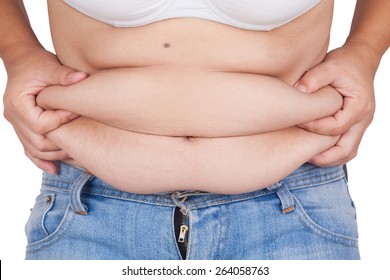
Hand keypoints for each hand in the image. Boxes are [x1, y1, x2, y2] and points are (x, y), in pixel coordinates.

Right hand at [3, 45, 86, 172]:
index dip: (61, 122)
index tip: (77, 113)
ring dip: (55, 154)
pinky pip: (29, 150)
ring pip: (34, 150)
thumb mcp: (50, 66)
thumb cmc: (37, 63)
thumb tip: (82, 78)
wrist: (24, 62)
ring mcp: (16, 125)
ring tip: (76, 154)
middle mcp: (13, 117)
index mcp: (17, 104)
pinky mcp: (23, 128)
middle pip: (37, 143)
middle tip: (83, 139)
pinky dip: (41, 160)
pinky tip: (55, 168)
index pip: (41, 125)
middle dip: (61, 143)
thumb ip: (65, 75)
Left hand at [295, 45, 375, 165]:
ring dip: (328, 158)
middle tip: (301, 154)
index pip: (335, 127)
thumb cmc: (345, 63)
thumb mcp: (329, 65)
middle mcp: (363, 119)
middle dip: (323, 156)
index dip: (315, 128)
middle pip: (346, 150)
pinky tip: (315, 150)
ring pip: (348, 153)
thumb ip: (314, 78)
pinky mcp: (355, 126)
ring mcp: (361, 124)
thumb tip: (298, 92)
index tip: (298, 122)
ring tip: (307, 155)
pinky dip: (332, 153)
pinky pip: (346, 147)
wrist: (360, 59)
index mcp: (359, 106)